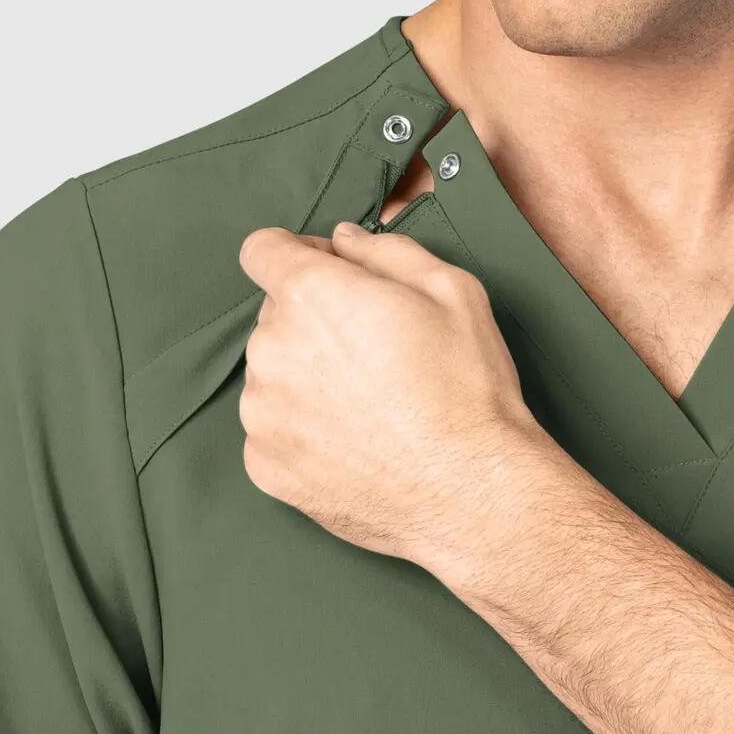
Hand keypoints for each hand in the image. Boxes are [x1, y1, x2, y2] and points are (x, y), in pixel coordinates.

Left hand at [238, 220, 544, 568]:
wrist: (471, 493)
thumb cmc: (467, 390)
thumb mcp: (452, 291)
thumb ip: (386, 252)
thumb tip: (343, 241)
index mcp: (310, 295)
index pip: (262, 250)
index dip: (299, 255)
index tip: (331, 277)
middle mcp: (271, 350)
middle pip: (274, 318)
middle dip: (315, 324)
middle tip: (375, 354)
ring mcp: (263, 415)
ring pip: (273, 377)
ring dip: (307, 381)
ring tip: (369, 408)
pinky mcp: (266, 467)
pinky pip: (274, 434)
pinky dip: (305, 434)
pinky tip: (356, 444)